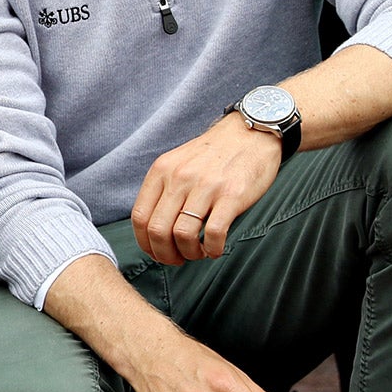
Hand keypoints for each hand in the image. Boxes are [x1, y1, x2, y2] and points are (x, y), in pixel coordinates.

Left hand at [132, 114, 283, 263]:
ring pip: (183, 235)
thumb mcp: (178, 163)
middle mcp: (179, 177)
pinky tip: (215, 249)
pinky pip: (214, 233)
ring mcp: (205, 186)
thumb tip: (152, 229)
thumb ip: (163, 189)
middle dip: (165, 254)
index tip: (157, 253)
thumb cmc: (214, 154)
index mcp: (161, 171)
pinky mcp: (232, 195)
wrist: (251, 132)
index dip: (145, 243)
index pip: (140, 217)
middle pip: (158, 231)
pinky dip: (212, 249)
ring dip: (189, 253)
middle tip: (177, 259)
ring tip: (198, 253)